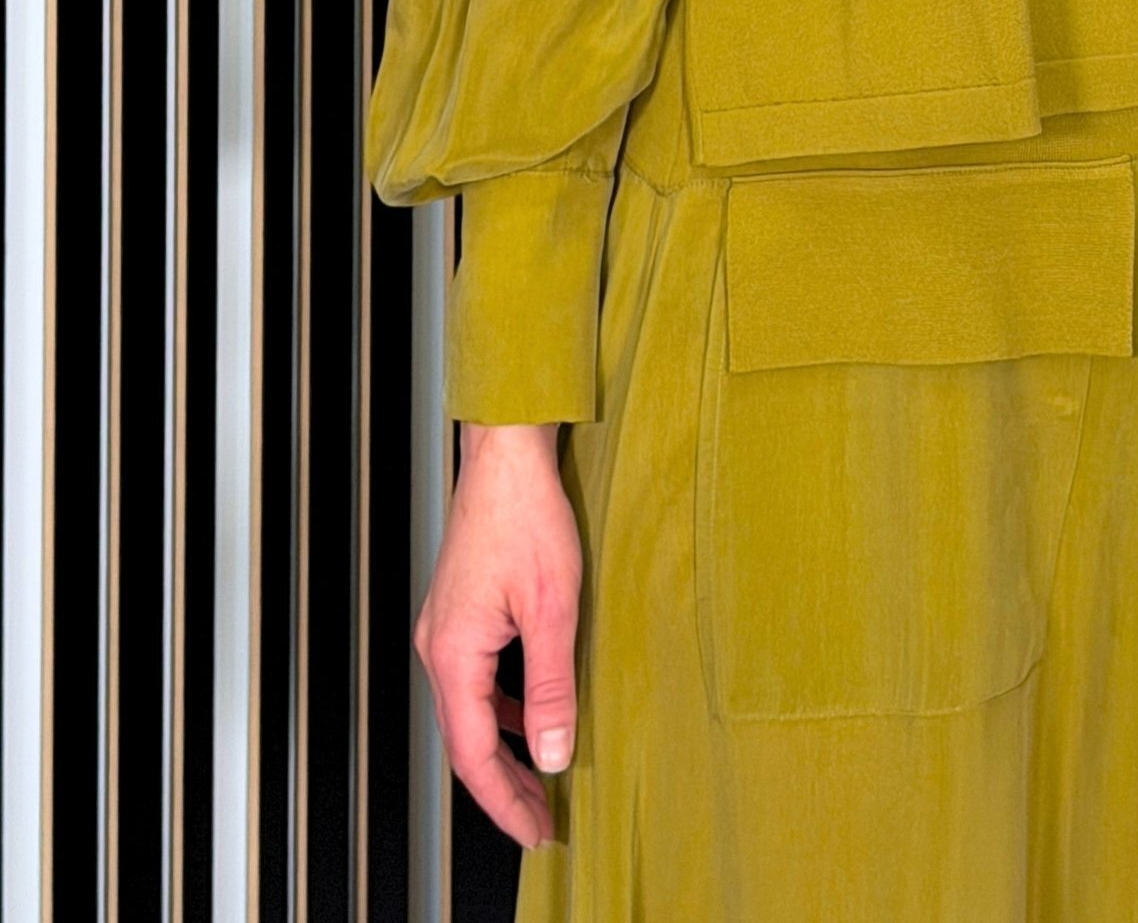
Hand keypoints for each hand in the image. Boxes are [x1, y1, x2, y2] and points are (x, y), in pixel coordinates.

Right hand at [414, 420, 581, 847]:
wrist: (505, 454)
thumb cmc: (526, 516)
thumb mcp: (553, 608)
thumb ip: (551, 687)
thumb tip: (553, 753)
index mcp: (454, 654)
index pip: (474, 755)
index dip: (506, 801)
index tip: (536, 831)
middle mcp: (437, 647)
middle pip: (464, 742)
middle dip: (504, 787)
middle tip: (541, 822)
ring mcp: (442, 630)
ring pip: (469, 712)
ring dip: (503, 751)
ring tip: (540, 780)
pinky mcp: (456, 613)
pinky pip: (474, 681)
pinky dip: (500, 711)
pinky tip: (530, 714)